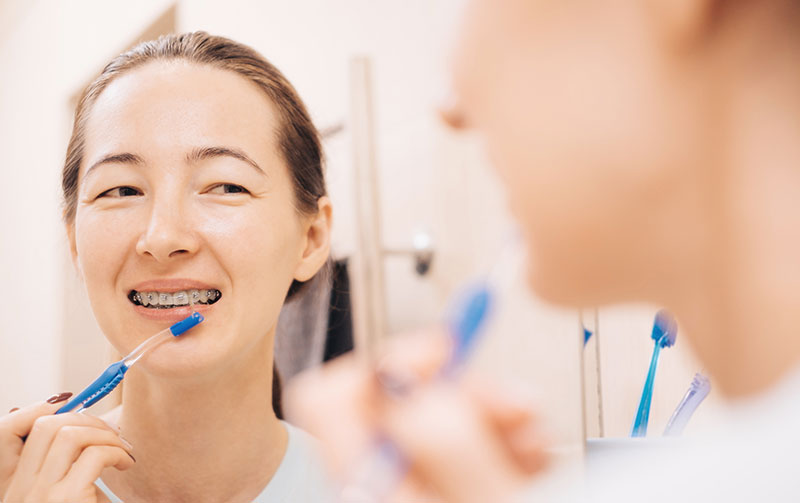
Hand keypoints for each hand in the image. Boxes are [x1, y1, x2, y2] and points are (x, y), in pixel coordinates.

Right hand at [0, 395, 134, 502]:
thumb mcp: (69, 494)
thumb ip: (68, 468)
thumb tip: (85, 425)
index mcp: (17, 489)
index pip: (17, 433)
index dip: (51, 413)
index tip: (83, 414)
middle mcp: (19, 492)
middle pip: (44, 426)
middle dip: (84, 418)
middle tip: (111, 433)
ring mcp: (38, 497)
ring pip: (69, 434)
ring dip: (104, 433)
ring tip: (122, 450)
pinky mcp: (65, 500)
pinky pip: (95, 455)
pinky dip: (117, 452)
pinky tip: (127, 464)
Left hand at [286, 329, 548, 502]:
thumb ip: (444, 439)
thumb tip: (400, 374)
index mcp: (370, 493)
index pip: (328, 398)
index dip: (386, 364)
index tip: (445, 355)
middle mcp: (378, 492)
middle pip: (389, 403)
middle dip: (457, 389)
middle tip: (508, 402)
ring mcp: (408, 496)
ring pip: (431, 420)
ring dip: (490, 415)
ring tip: (531, 437)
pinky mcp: (442, 495)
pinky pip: (458, 450)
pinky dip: (499, 442)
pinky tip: (529, 457)